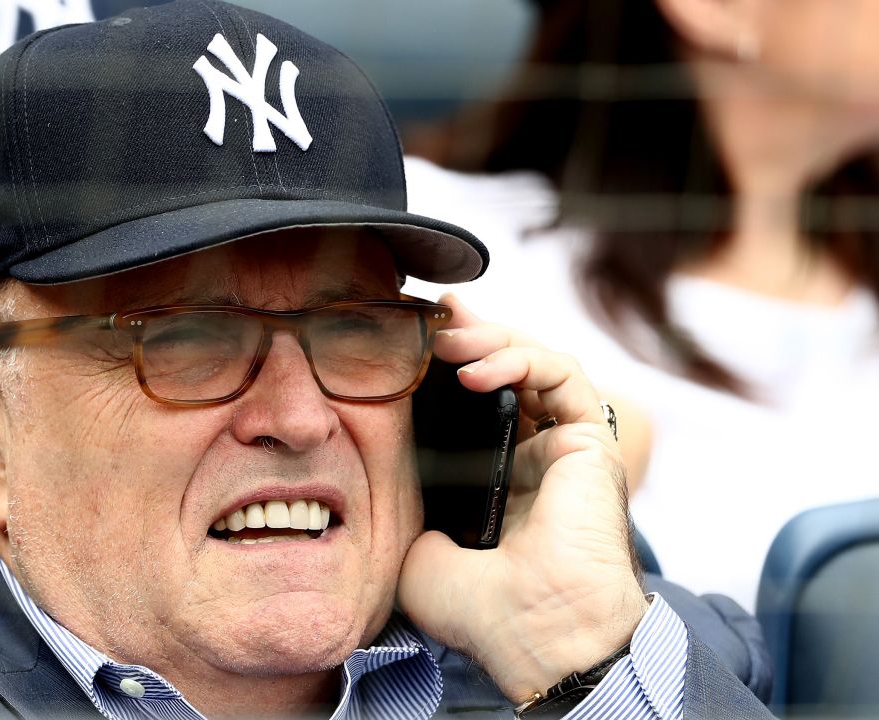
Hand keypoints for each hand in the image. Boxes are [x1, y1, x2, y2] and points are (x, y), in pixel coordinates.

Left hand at [397, 293, 646, 702]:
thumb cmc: (477, 607)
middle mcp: (530, 456)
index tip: (407, 341)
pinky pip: (562, 375)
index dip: (444, 367)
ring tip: (446, 341)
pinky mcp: (590, 440)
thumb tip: (386, 465)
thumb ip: (408, 502)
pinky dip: (520, 359)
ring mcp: (561, 446)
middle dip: (466, 337)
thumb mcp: (416, 545)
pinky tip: (476, 371)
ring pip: (534, 362)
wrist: (532, 632)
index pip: (470, 403)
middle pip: (503, 371)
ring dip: (489, 340)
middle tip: (428, 321)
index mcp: (492, 479)